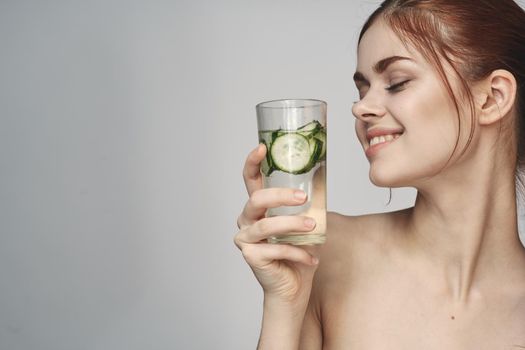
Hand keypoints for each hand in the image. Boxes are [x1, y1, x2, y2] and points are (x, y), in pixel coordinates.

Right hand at [234, 144, 319, 303]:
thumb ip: (308, 200)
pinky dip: (297, 252)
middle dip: (280, 196)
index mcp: (258, 206)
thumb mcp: (308, 219)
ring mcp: (246, 238)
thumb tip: (321, 172)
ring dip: (292, 225)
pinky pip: (275, 249)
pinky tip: (312, 259)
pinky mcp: (251, 256)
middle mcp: (247, 219)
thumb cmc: (299, 250)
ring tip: (313, 226)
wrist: (294, 285)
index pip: (250, 179)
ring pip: (266, 225)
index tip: (261, 147)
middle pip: (256, 199)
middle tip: (302, 198)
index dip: (252, 162)